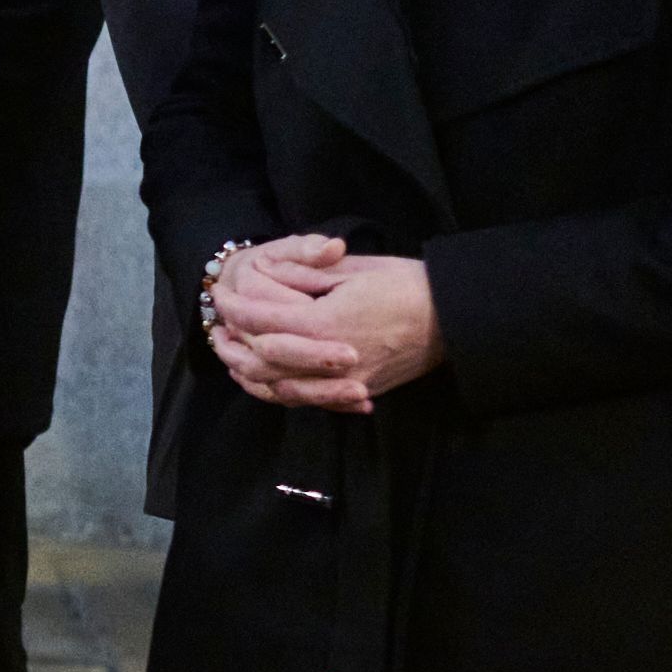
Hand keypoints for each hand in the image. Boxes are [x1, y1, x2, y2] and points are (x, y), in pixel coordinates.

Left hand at [210, 245, 442, 412]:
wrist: (453, 317)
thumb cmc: (404, 284)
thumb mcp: (350, 271)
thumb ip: (302, 279)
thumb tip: (263, 279)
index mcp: (325, 324)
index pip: (261, 321)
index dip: (234, 307)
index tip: (219, 294)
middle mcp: (331, 361)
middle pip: (262, 361)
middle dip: (234, 343)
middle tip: (218, 325)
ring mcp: (345, 384)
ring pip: (280, 388)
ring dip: (249, 373)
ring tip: (231, 354)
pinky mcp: (359, 393)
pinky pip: (308, 401)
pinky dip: (280, 392)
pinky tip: (266, 380)